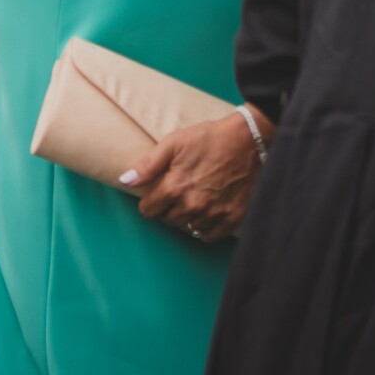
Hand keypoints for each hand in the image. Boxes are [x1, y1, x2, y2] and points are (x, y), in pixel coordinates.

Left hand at [122, 109, 263, 241]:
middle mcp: (193, 205)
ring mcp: (214, 214)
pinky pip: (208, 236)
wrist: (248, 141)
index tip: (156, 195)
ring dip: (186, 217)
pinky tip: (206, 212)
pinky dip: (204, 227)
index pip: (149, 211)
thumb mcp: (173, 143)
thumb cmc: (208, 138)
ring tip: (192, 200)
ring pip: (187, 228)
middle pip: (167, 220)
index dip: (149, 202)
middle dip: (167, 208)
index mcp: (175, 187)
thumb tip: (125, 182)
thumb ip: (147, 165)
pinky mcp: (232, 218)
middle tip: (177, 193)